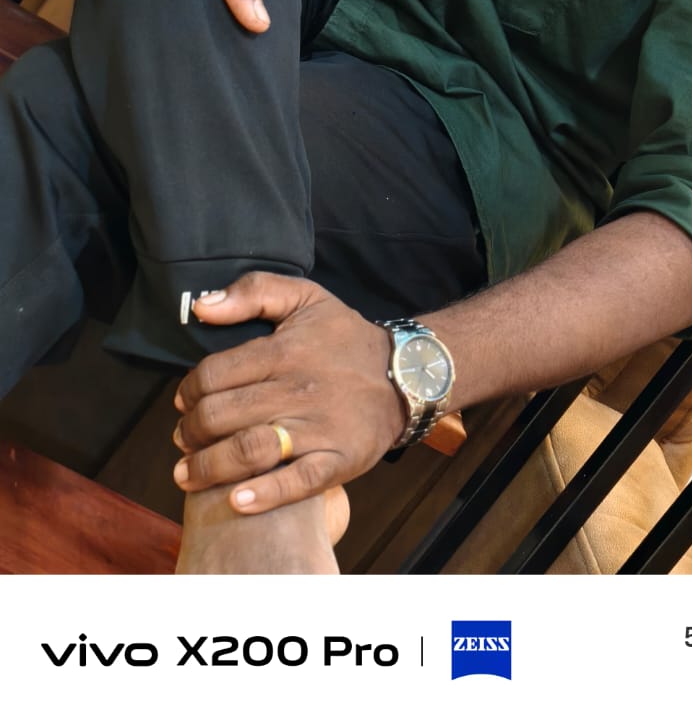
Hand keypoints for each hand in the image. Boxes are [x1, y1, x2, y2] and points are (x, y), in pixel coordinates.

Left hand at [171, 274, 404, 514]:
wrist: (406, 373)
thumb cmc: (346, 339)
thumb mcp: (306, 298)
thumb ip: (253, 290)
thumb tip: (201, 305)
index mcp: (284, 350)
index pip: (214, 375)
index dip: (189, 391)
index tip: (184, 402)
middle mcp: (297, 389)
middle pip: (222, 416)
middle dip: (190, 433)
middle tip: (183, 440)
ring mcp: (319, 427)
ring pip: (249, 450)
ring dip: (209, 468)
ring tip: (188, 475)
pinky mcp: (339, 459)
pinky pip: (297, 481)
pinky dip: (264, 495)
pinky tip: (237, 501)